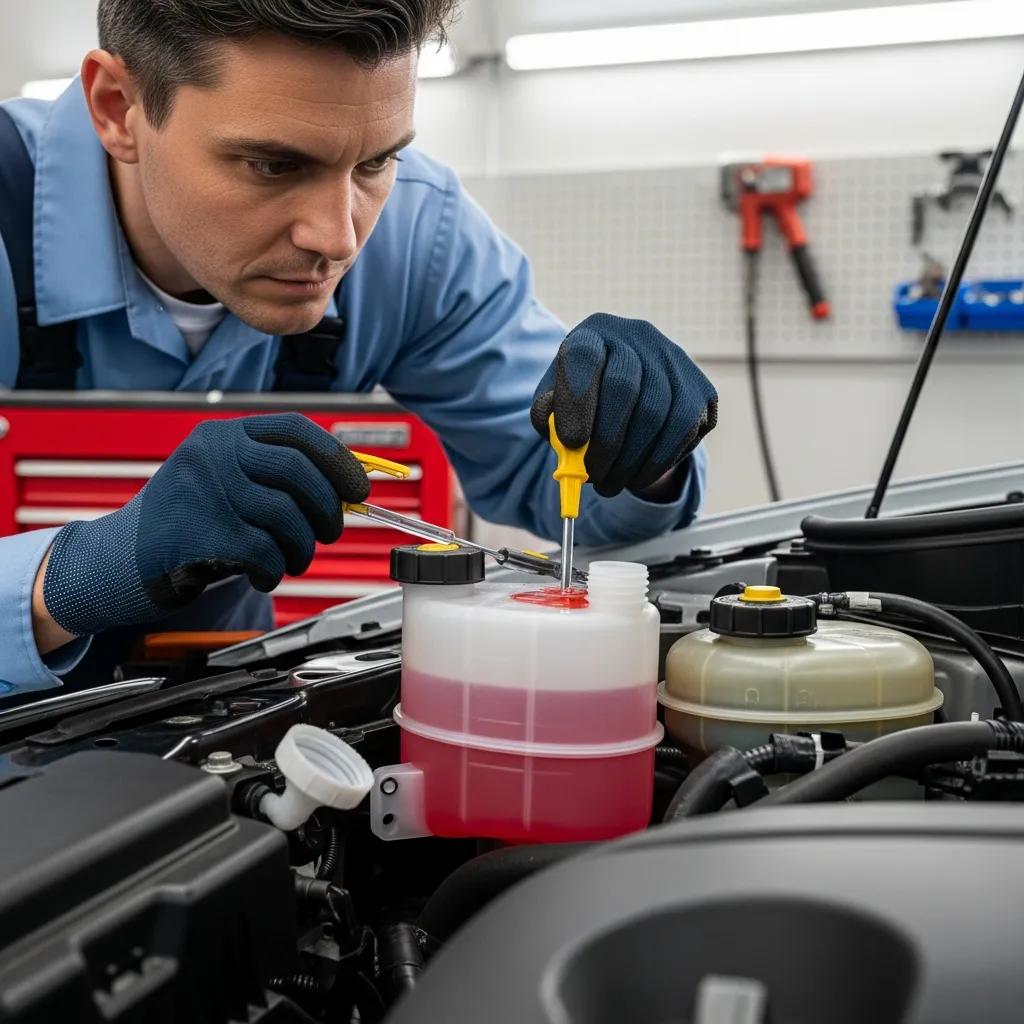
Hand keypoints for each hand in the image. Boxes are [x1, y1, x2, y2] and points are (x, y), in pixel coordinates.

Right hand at [40, 413, 369, 638]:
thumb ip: (278, 477)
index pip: (296, 430)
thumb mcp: (227, 480)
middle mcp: (214, 454)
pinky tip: (263, 574)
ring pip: (287, 517)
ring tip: (292, 559)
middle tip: (329, 533)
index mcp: (225, 434)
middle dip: (328, 510)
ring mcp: (204, 490)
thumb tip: (350, 487)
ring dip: (302, 548)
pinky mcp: (199, 532)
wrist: (119, 558)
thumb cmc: (189, 522)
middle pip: (299, 473)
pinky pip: (265, 552)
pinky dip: (275, 570)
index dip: (337, 460)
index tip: (358, 488)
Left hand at [531, 313, 717, 497]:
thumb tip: (567, 442)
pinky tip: (638, 475)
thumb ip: (549, 418)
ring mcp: (675, 360)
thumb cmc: (582, 401)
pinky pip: (685, 430)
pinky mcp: (701, 389)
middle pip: (624, 386)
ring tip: (609, 484)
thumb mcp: (555, 405)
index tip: (571, 443)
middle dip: (606, 442)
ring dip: (631, 461)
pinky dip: (659, 461)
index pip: (584, 356)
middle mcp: (637, 336)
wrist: (628, 397)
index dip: (577, 400)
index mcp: (593, 333)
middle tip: (591, 477)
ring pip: (657, 414)